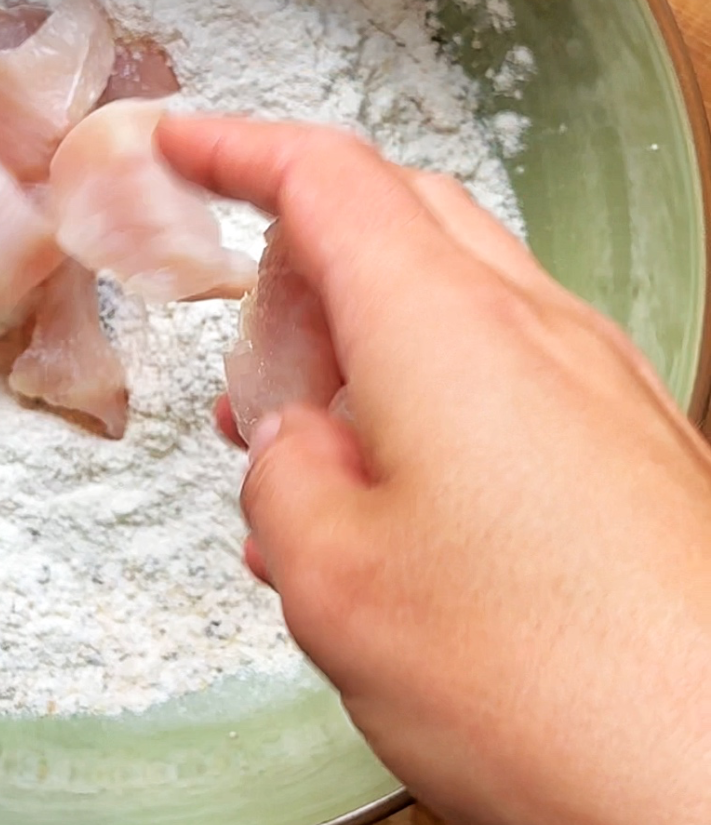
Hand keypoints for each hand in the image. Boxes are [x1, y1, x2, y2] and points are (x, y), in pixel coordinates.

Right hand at [160, 114, 710, 824]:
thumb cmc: (542, 682)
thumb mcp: (333, 583)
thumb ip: (284, 478)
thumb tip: (300, 446)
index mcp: (443, 325)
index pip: (326, 177)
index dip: (238, 148)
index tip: (183, 143)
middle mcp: (538, 328)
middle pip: (404, 221)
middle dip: (306, 264)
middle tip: (249, 358)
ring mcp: (605, 385)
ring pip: (464, 303)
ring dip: (372, 347)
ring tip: (314, 463)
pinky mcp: (641, 451)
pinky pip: (518, 380)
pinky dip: (439, 405)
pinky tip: (405, 518)